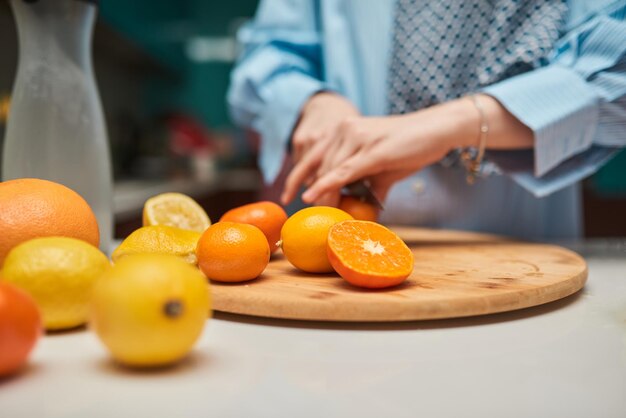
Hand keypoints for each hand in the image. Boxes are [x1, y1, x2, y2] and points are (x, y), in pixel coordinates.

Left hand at [283, 95, 532, 205]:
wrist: (436, 130)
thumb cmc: (409, 148)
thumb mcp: (381, 168)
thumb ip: (366, 185)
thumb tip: (361, 210)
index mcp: (343, 129)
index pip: (312, 154)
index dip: (296, 176)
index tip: (287, 196)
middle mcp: (345, 129)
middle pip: (317, 165)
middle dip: (307, 191)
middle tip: (307, 215)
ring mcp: (357, 137)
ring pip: (329, 171)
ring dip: (322, 196)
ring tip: (320, 217)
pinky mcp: (372, 150)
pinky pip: (343, 172)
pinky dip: (326, 186)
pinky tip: (312, 199)